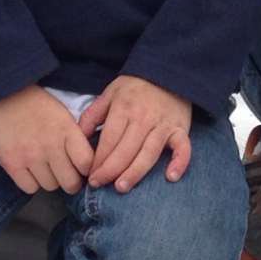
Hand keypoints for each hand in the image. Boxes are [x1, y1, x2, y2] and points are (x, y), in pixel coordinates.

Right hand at [0, 86, 94, 194]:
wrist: (2, 96)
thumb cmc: (36, 106)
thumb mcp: (63, 115)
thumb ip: (75, 138)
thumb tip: (86, 164)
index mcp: (67, 131)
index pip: (86, 163)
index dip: (86, 169)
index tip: (81, 169)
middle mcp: (50, 146)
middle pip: (70, 183)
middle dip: (70, 182)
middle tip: (65, 175)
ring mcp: (30, 156)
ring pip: (50, 187)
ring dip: (49, 180)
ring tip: (44, 167)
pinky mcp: (11, 164)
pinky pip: (30, 188)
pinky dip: (31, 182)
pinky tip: (30, 170)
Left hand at [80, 76, 191, 192]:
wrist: (167, 72)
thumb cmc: (135, 87)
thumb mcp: (109, 93)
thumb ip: (92, 115)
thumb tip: (77, 138)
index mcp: (123, 109)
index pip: (109, 140)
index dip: (98, 160)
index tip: (90, 175)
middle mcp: (143, 119)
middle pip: (125, 150)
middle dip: (110, 170)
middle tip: (99, 184)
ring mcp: (164, 125)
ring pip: (149, 153)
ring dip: (135, 172)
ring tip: (121, 187)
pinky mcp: (181, 129)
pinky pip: (183, 148)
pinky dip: (180, 162)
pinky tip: (171, 177)